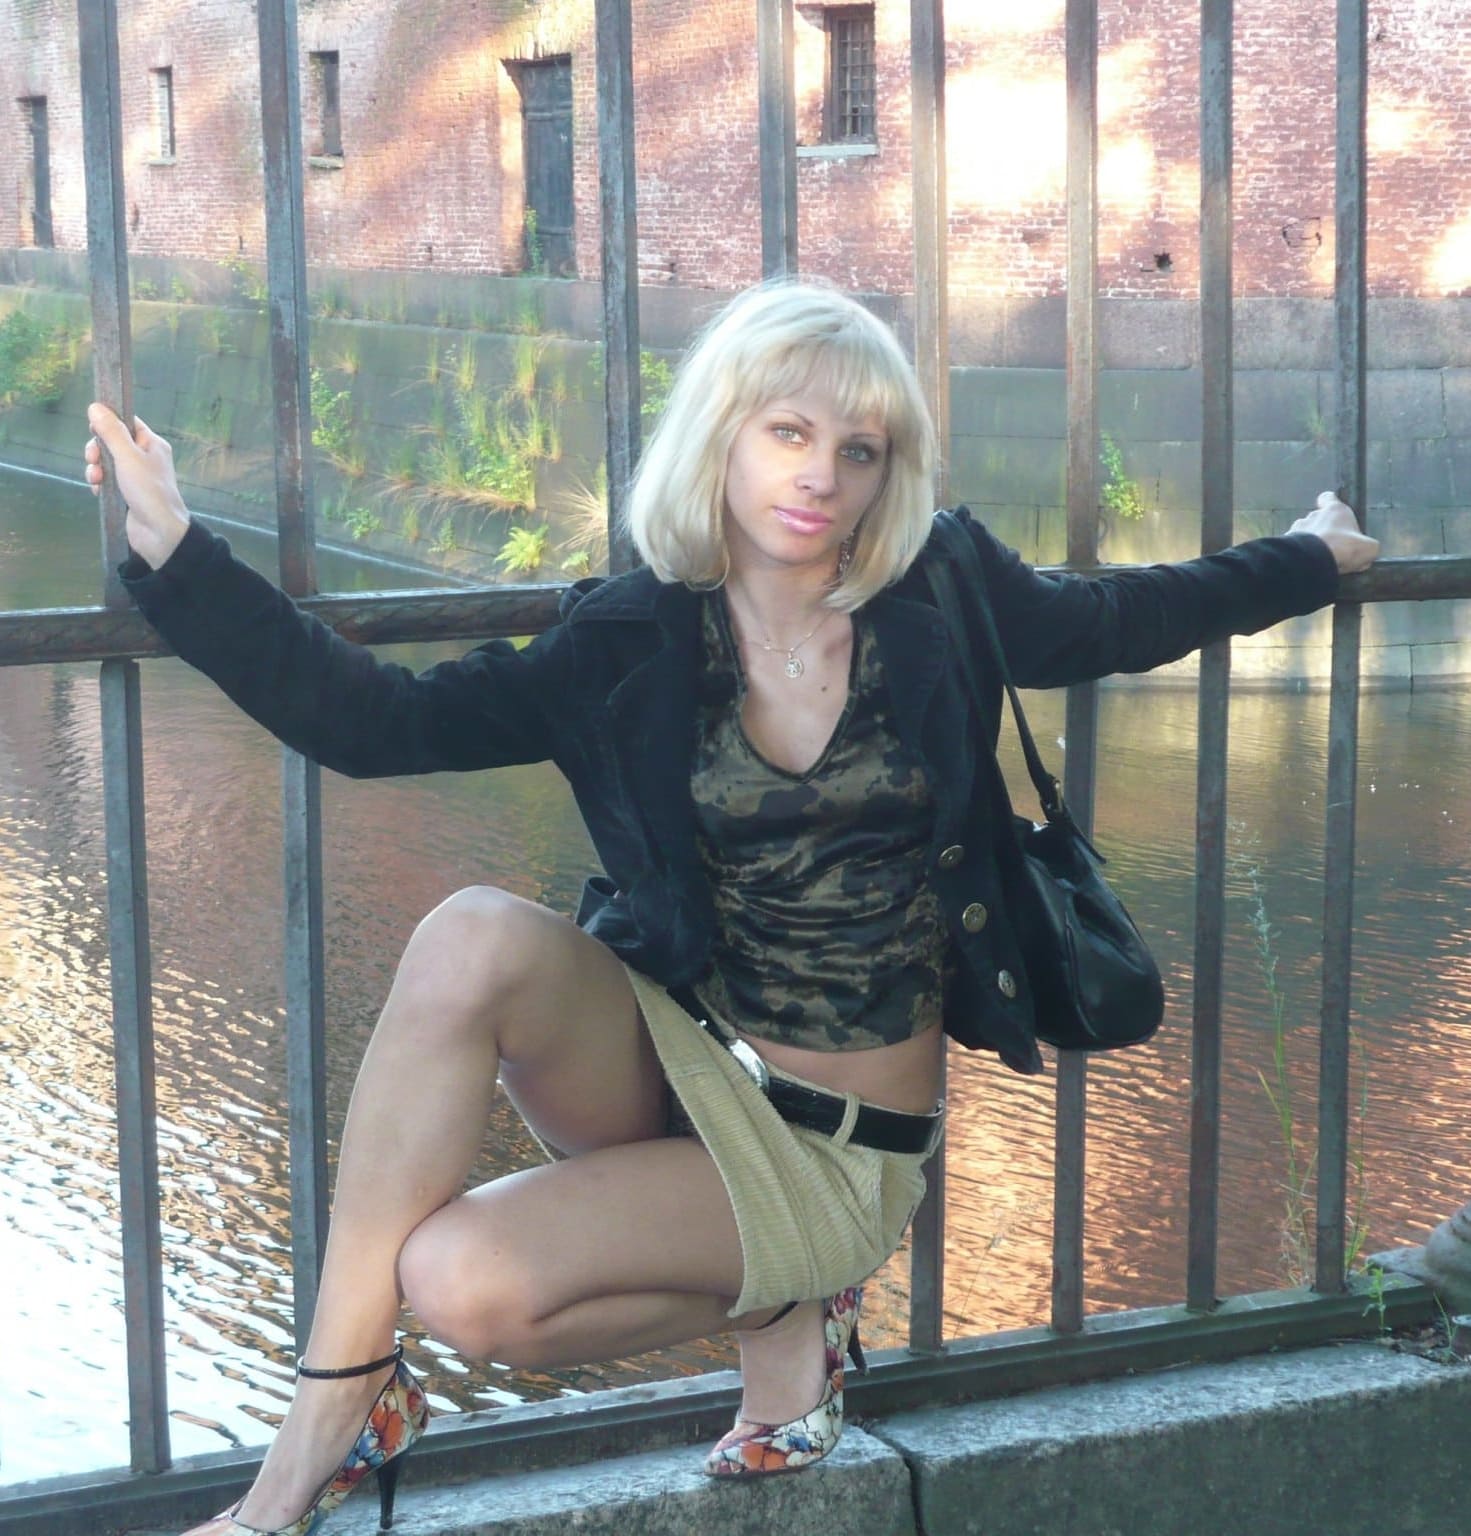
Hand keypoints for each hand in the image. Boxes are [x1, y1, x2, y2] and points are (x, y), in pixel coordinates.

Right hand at [84, 403, 191, 569]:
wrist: (159, 533)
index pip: (128, 422)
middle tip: (93, 459)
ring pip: (106, 462)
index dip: (109, 422)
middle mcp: (145, 458)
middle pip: (112, 442)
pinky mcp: (126, 493)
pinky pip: (107, 481)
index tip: (93, 427)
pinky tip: (99, 491)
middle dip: (97, 449)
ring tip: (96, 480)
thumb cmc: (149, 491)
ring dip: (96, 468)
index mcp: (152, 444)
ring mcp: (135, 476)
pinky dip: (100, 483)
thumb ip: (111, 432)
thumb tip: (95, 406)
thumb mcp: (128, 457)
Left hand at [1287, 492, 1379, 574]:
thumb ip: (1368, 546)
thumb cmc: (1343, 548)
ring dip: (1309, 543)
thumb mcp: (1369, 547)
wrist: (1314, 561)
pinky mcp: (1286, 543)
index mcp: (1334, 510)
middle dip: (1323, 531)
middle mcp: (1313, 515)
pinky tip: (1308, 565)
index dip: (1329, 503)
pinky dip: (1299, 554)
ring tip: (1319, 558)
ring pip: (1304, 533)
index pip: (1328, 498)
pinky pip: (1294, 547)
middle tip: (1331, 547)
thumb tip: (1367, 551)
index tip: (1332, 510)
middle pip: (1317, 519)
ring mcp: (1297, 528)